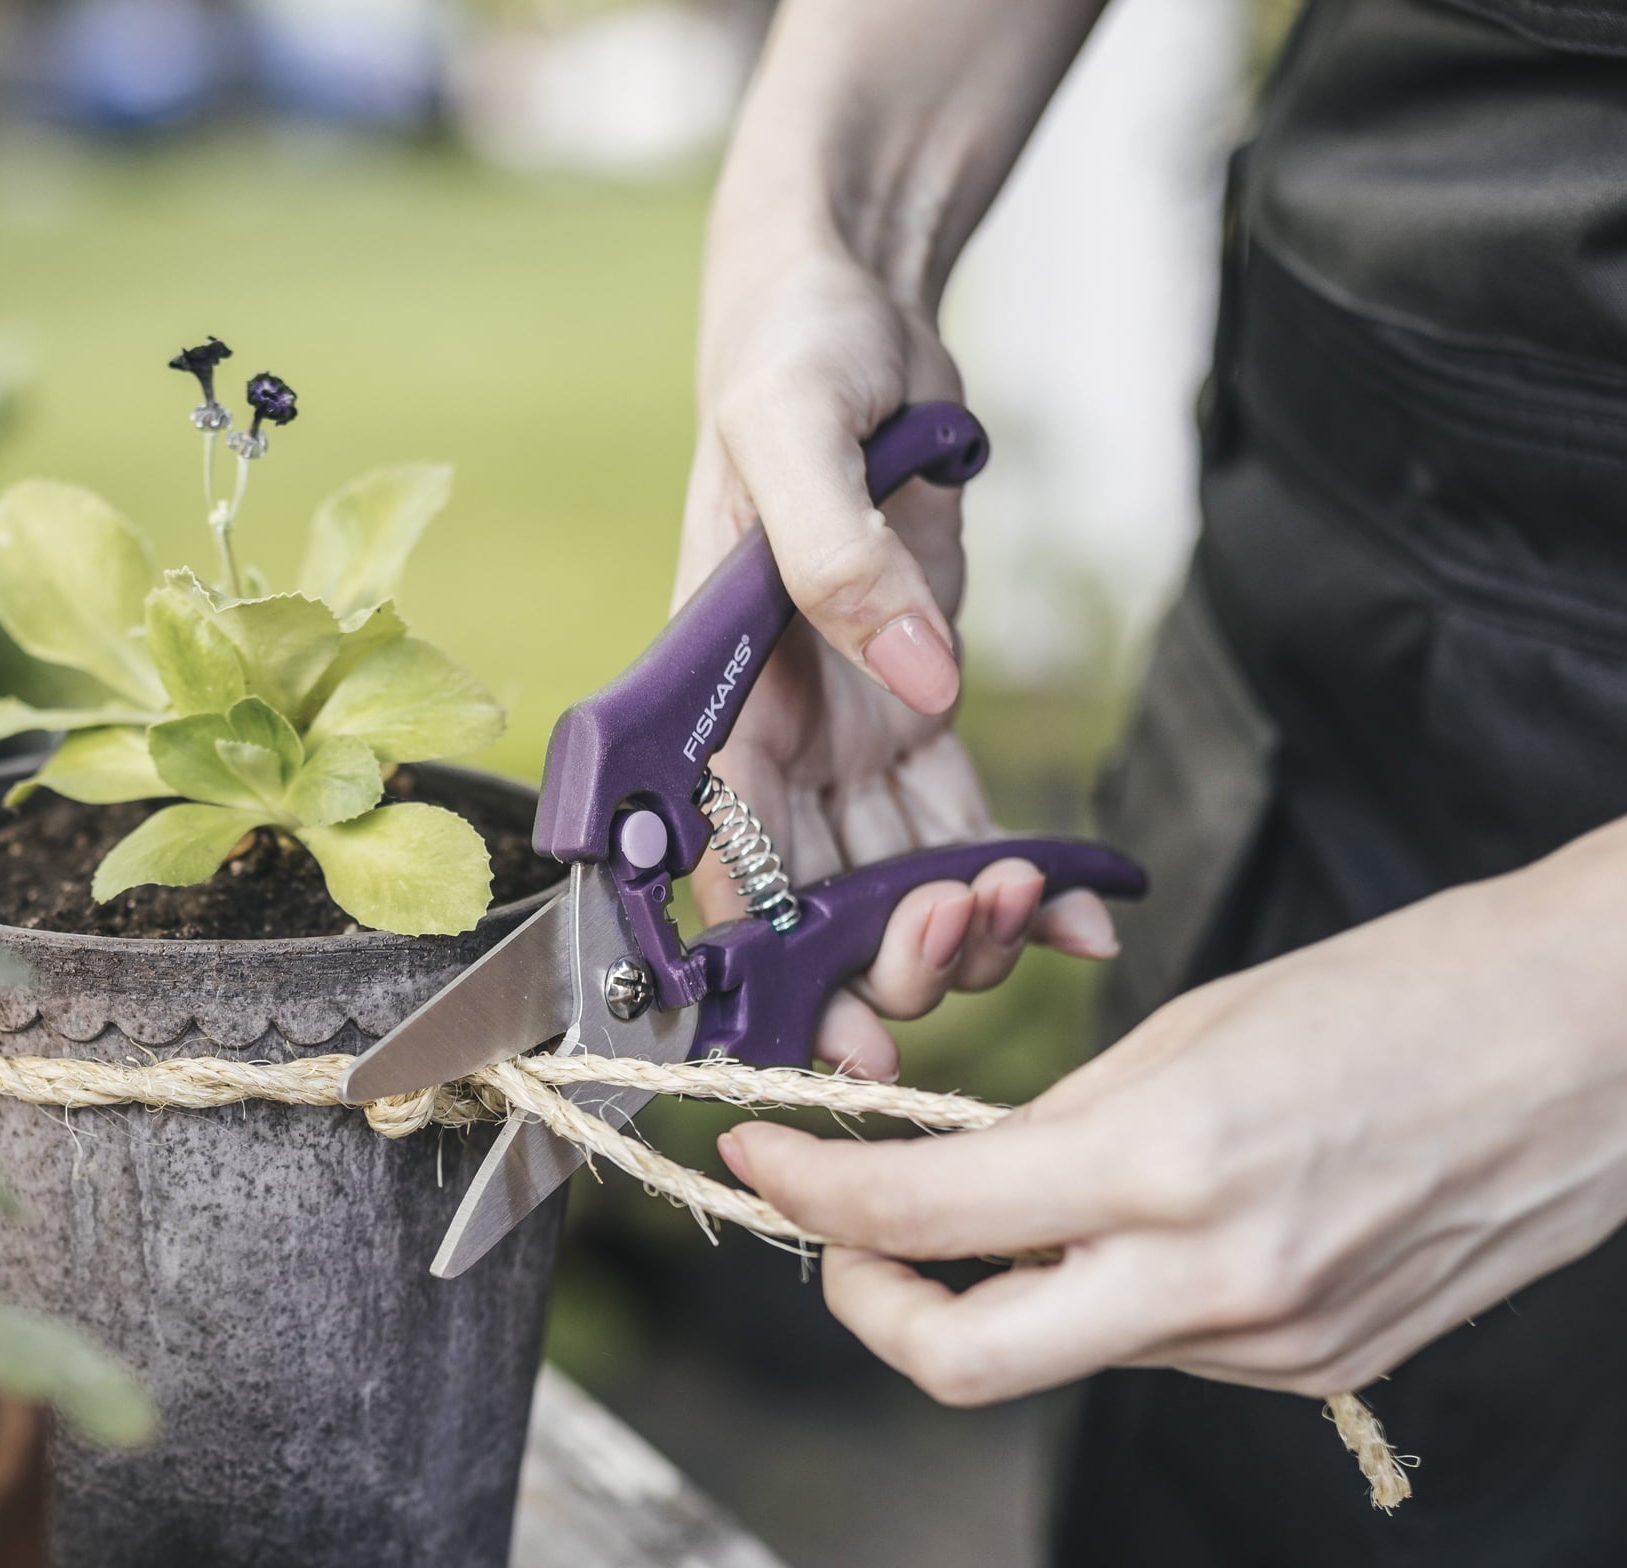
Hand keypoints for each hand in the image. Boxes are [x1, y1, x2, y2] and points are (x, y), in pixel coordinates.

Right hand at [680, 152, 1113, 1077]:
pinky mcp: (916, 705)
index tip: (831, 1034)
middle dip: (881, 959)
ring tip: (1036, 920)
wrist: (855, 309)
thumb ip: (835, 559)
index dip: (770, 959)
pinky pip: (962, 818)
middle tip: (966, 954)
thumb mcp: (794, 433)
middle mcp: (775, 733)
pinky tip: (1077, 916)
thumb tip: (917, 679)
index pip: (726, 857)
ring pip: (893, 878)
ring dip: (959, 926)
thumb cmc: (792, 354)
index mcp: (714, 692)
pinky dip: (1018, 875)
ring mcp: (848, 728)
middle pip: (814, 898)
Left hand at [717, 825, 1626, 1400]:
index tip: (759, 1157)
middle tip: (843, 1239)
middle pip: (961, 1363)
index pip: (922, 1217)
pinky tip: (1153, 1224)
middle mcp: (1214, 1282)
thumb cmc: (1403, 991)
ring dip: (1009, 1285)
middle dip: (869, 1304)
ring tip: (1030, 1195)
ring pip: (1067, 1348)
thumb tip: (966, 1180)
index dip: (809, 1194)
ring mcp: (1273, 1346)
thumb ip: (1062, 1124)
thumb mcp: (1192, 1026)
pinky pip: (1161, 1348)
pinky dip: (1115, 1294)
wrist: (1595, 1043)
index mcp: (1166, 1161)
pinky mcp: (1320, 1371)